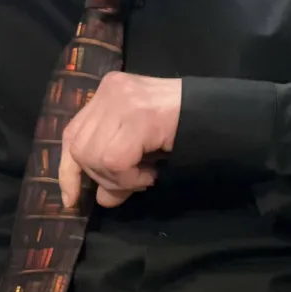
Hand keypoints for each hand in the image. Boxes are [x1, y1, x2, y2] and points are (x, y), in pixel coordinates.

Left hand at [59, 72, 180, 208]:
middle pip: (79, 148)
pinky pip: (115, 160)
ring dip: (119, 178)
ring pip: (94, 156)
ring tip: (145, 174)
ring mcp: (121, 100)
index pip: (71, 134)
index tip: (70, 199)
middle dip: (100, 176)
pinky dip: (130, 177)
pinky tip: (151, 173)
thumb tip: (101, 200)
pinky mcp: (137, 115)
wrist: (221, 115)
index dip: (68, 169)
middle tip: (132, 181)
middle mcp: (109, 91)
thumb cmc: (182, 131)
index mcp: (106, 94)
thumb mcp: (141, 151)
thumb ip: (116, 169)